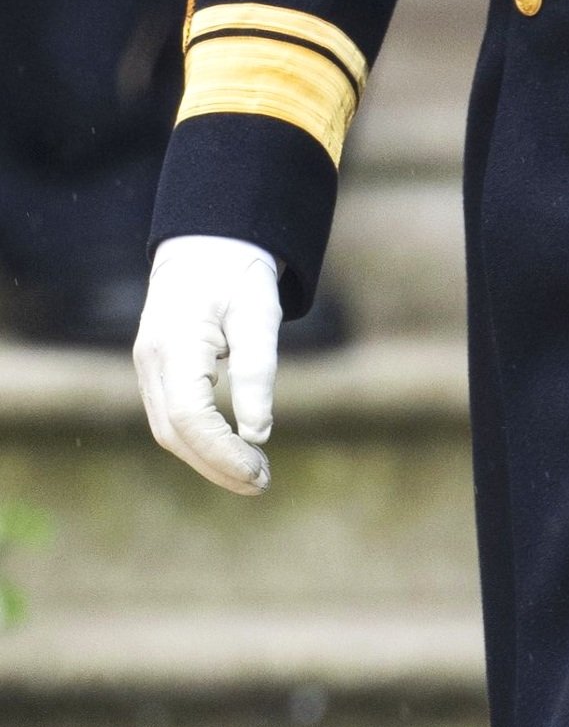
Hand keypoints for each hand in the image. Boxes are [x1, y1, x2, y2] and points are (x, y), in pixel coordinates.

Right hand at [134, 236, 283, 493]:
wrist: (206, 244)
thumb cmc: (238, 275)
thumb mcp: (260, 315)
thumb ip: (257, 372)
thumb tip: (259, 433)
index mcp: (174, 345)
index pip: (189, 418)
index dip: (222, 453)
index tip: (259, 472)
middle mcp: (151, 360)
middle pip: (173, 433)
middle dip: (216, 465)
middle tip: (262, 482)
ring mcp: (147, 366)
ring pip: (168, 430)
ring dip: (208, 459)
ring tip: (253, 475)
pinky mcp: (156, 370)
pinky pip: (171, 417)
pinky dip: (199, 442)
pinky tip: (232, 452)